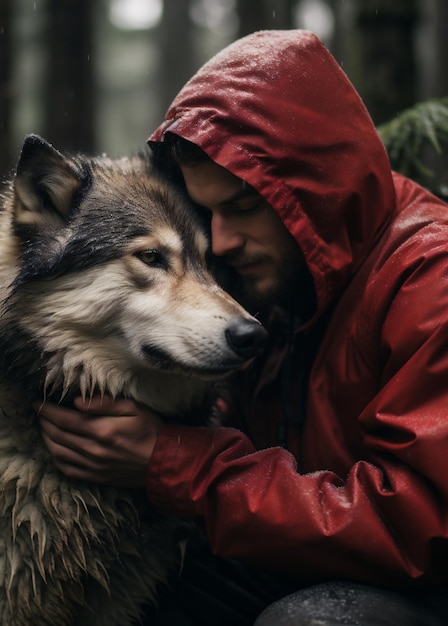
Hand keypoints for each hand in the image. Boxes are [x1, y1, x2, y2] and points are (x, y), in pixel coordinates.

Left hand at [37, 396, 162, 486]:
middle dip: (44, 422)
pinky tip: (55, 449)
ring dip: (46, 439)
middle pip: (57, 435)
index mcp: (101, 430)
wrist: (164, 461)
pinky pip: (67, 469)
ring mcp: (93, 466)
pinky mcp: (96, 477)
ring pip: (58, 453)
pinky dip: (56, 459)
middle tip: (39, 412)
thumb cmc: (151, 430)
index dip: (47, 410)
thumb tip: (76, 402)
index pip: (64, 419)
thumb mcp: (133, 407)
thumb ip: (104, 403)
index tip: (37, 403)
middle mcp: (93, 450)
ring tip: (44, 428)